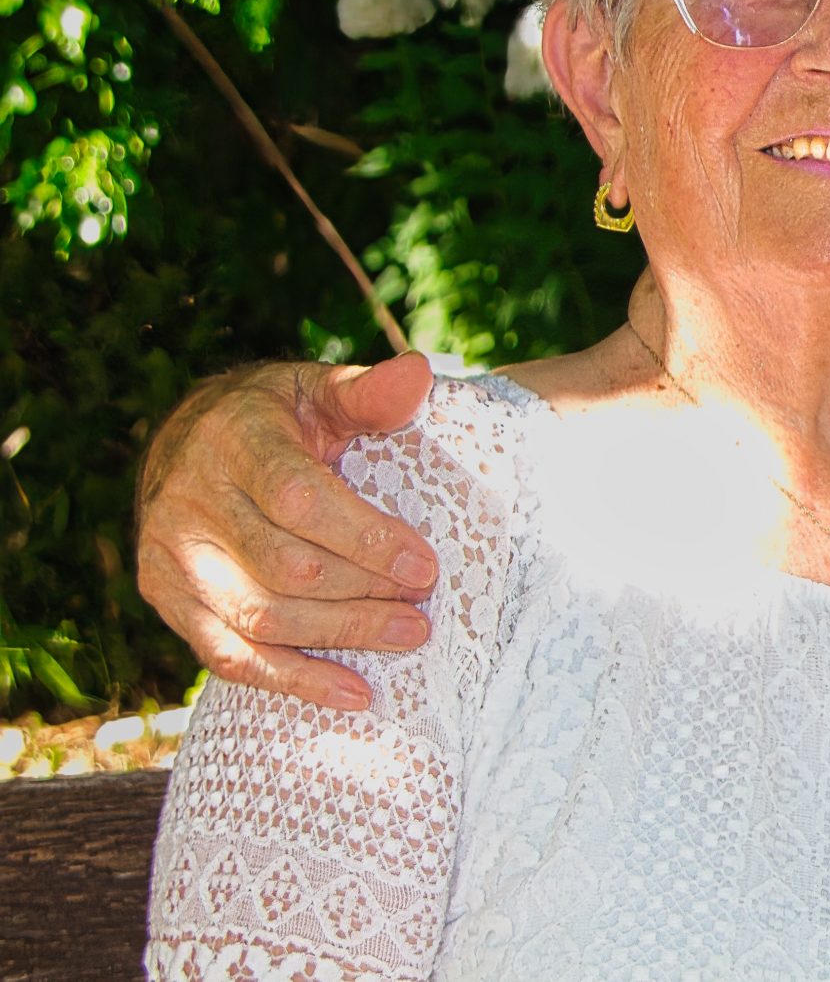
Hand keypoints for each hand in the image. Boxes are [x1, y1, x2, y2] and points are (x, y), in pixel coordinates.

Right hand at [135, 353, 438, 709]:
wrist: (187, 442)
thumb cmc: (275, 417)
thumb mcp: (317, 390)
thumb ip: (367, 392)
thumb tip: (419, 375)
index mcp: (233, 442)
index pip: (299, 500)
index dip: (366, 539)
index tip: (426, 566)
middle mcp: (189, 502)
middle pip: (284, 568)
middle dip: (364, 592)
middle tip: (425, 604)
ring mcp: (170, 557)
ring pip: (259, 617)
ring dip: (341, 635)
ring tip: (409, 635)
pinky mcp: (165, 599)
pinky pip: (228, 656)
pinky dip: (293, 680)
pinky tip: (353, 692)